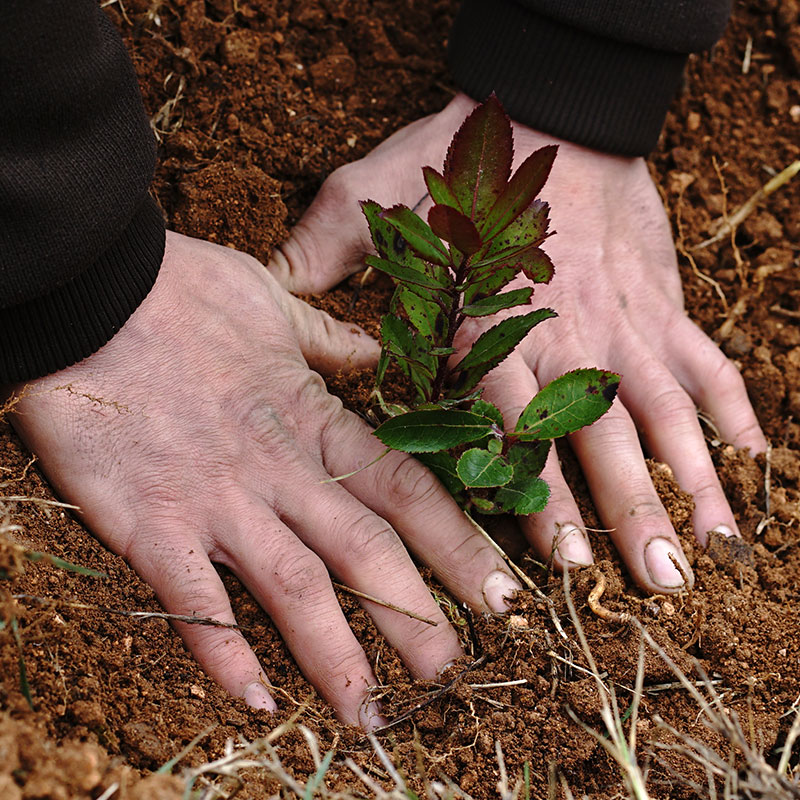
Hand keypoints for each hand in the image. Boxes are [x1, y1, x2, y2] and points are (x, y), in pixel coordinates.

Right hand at [7, 232, 518, 726]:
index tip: (500, 591)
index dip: (458, 544)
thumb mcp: (277, 306)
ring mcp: (217, 499)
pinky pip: (195, 599)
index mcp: (312, 420)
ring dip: (337, 652)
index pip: (405, 489)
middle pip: (365, 551)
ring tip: (371, 709)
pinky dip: (223, 651)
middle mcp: (277, 469)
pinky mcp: (151, 521)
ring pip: (293, 586)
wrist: (90, 294)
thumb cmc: (186, 294)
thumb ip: (334, 342)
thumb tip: (377, 352)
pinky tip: (256, 697)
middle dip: (416, 615)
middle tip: (453, 672)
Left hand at [270, 93, 766, 593]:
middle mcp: (567, 332)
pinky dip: (732, 409)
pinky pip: (703, 359)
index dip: (547, 496)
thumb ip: (324, 249)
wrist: (552, 109)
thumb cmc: (459, 162)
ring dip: (692, 477)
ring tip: (712, 548)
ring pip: (664, 407)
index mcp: (493, 323)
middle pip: (604, 430)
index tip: (565, 562)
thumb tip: (268, 289)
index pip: (521, 424)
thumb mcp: (374, 193)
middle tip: (658, 582)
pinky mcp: (660, 300)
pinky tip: (752, 463)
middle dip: (633, 509)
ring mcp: (624, 318)